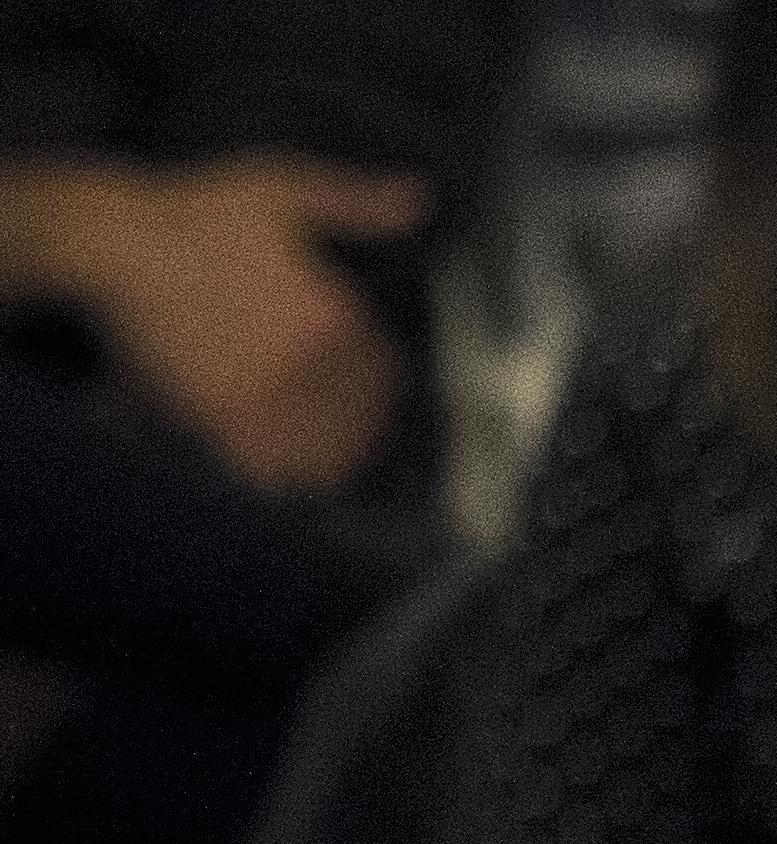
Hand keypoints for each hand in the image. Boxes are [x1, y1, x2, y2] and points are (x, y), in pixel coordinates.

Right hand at [0, 155, 426, 491]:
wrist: (108, 241)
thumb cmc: (188, 212)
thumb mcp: (279, 189)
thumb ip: (354, 201)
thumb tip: (419, 198)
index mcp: (336, 318)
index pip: (383, 370)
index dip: (375, 381)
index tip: (363, 386)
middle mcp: (310, 362)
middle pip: (358, 415)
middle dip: (355, 419)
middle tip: (344, 428)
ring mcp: (266, 395)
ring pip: (325, 449)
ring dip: (328, 452)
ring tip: (321, 454)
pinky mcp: (219, 420)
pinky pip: (275, 468)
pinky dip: (286, 472)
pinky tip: (285, 470)